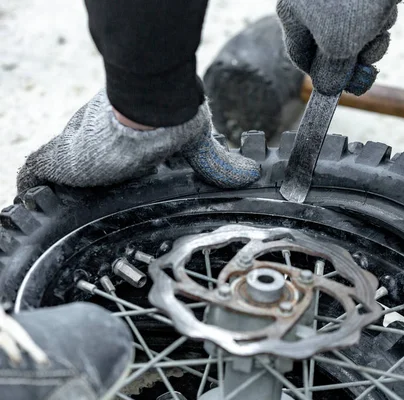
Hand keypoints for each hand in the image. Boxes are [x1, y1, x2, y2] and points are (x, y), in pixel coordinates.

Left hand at [16, 90, 259, 192]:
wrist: (148, 108)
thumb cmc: (171, 122)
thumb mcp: (198, 149)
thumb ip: (217, 163)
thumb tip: (251, 174)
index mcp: (131, 146)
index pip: (117, 161)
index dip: (113, 173)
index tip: (114, 188)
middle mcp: (103, 145)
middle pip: (88, 165)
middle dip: (88, 182)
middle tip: (88, 204)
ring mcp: (81, 151)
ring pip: (63, 169)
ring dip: (63, 186)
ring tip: (62, 207)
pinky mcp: (63, 160)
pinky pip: (40, 176)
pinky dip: (38, 187)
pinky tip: (41, 200)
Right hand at [276, 0, 398, 95]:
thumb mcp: (339, 45)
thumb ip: (332, 72)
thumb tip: (327, 88)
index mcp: (293, 14)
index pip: (300, 56)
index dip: (321, 75)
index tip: (341, 86)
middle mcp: (311, 2)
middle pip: (331, 46)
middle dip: (354, 56)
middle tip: (369, 62)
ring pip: (355, 31)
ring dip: (372, 37)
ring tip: (380, 23)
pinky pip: (370, 13)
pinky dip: (380, 17)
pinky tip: (388, 6)